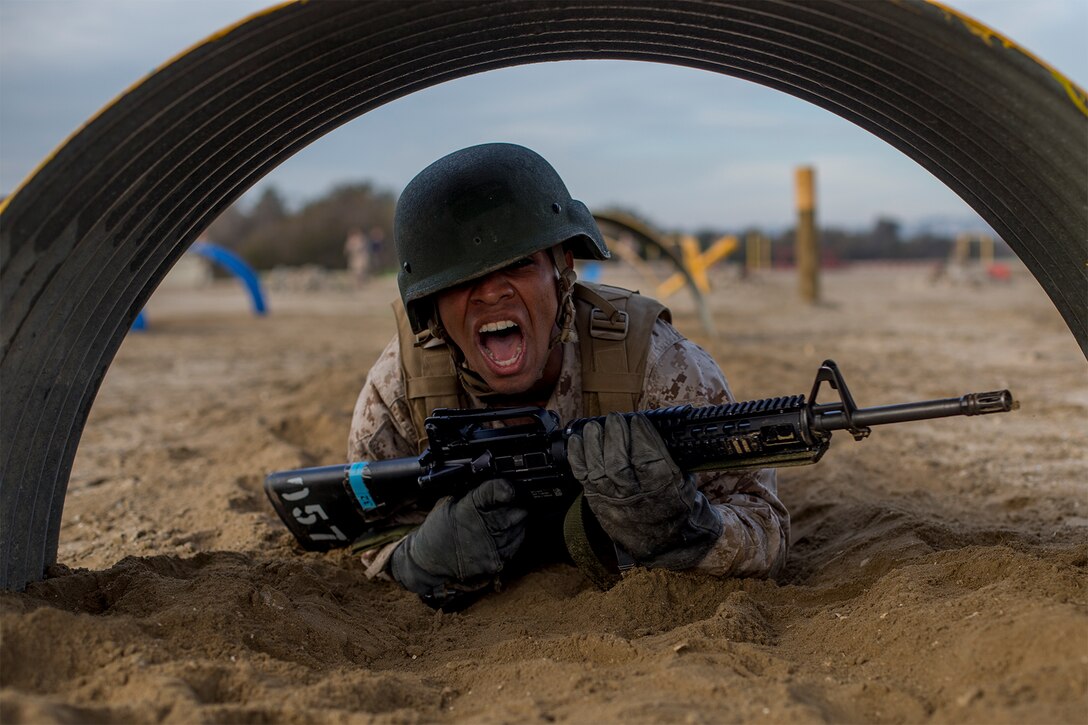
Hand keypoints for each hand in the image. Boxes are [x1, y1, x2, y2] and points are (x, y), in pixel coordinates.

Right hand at [391, 478, 527, 605]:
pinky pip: (514, 547)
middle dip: (518, 506)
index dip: (504, 488)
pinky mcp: (494, 563)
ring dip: (518, 522)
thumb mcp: (449, 503)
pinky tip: (507, 533)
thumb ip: (473, 494)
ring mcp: (489, 548)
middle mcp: (480, 529)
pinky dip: (515, 538)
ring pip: (519, 529)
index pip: (493, 492)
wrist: (428, 561)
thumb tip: (496, 485)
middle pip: (515, 512)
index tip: (510, 489)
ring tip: (510, 518)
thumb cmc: (438, 530)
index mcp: (467, 509)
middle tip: (515, 502)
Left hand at [567, 412, 722, 568]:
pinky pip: (582, 478)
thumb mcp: (683, 480)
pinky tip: (577, 441)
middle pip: (618, 464)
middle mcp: (636, 498)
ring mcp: (614, 501)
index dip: (640, 435)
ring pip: (598, 470)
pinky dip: (577, 458)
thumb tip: (645, 427)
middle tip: (615, 419)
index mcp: (663, 490)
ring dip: (593, 444)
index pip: (648, 458)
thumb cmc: (677, 505)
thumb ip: (666, 455)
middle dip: (614, 436)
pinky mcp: (598, 502)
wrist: (668, 542)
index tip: (638, 419)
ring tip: (594, 427)